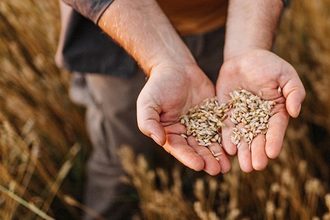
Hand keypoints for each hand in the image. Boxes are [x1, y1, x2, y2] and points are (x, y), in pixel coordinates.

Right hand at [137, 63, 230, 174]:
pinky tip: (235, 147)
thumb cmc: (158, 85)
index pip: (179, 148)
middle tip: (217, 170)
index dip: (189, 157)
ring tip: (228, 166)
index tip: (199, 165)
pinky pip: (220, 129)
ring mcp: (200, 124)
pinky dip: (226, 139)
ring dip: (218, 155)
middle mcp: (185, 132)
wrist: (176, 66)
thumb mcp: (147, 103)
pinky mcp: (213, 116)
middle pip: (197, 149)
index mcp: (170, 132)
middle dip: (207, 160)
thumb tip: (159, 140)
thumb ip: (149, 122)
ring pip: (210, 142)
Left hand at [216, 49, 304, 171]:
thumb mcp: (285, 74)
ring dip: (243, 152)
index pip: (276, 128)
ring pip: (243, 137)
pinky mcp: (227, 113)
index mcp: (275, 111)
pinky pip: (226, 127)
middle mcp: (258, 118)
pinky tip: (228, 149)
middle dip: (257, 152)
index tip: (272, 153)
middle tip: (255, 166)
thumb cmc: (268, 65)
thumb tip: (295, 112)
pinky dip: (227, 138)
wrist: (244, 58)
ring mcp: (242, 117)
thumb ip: (293, 92)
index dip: (274, 141)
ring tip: (244, 166)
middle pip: (258, 138)